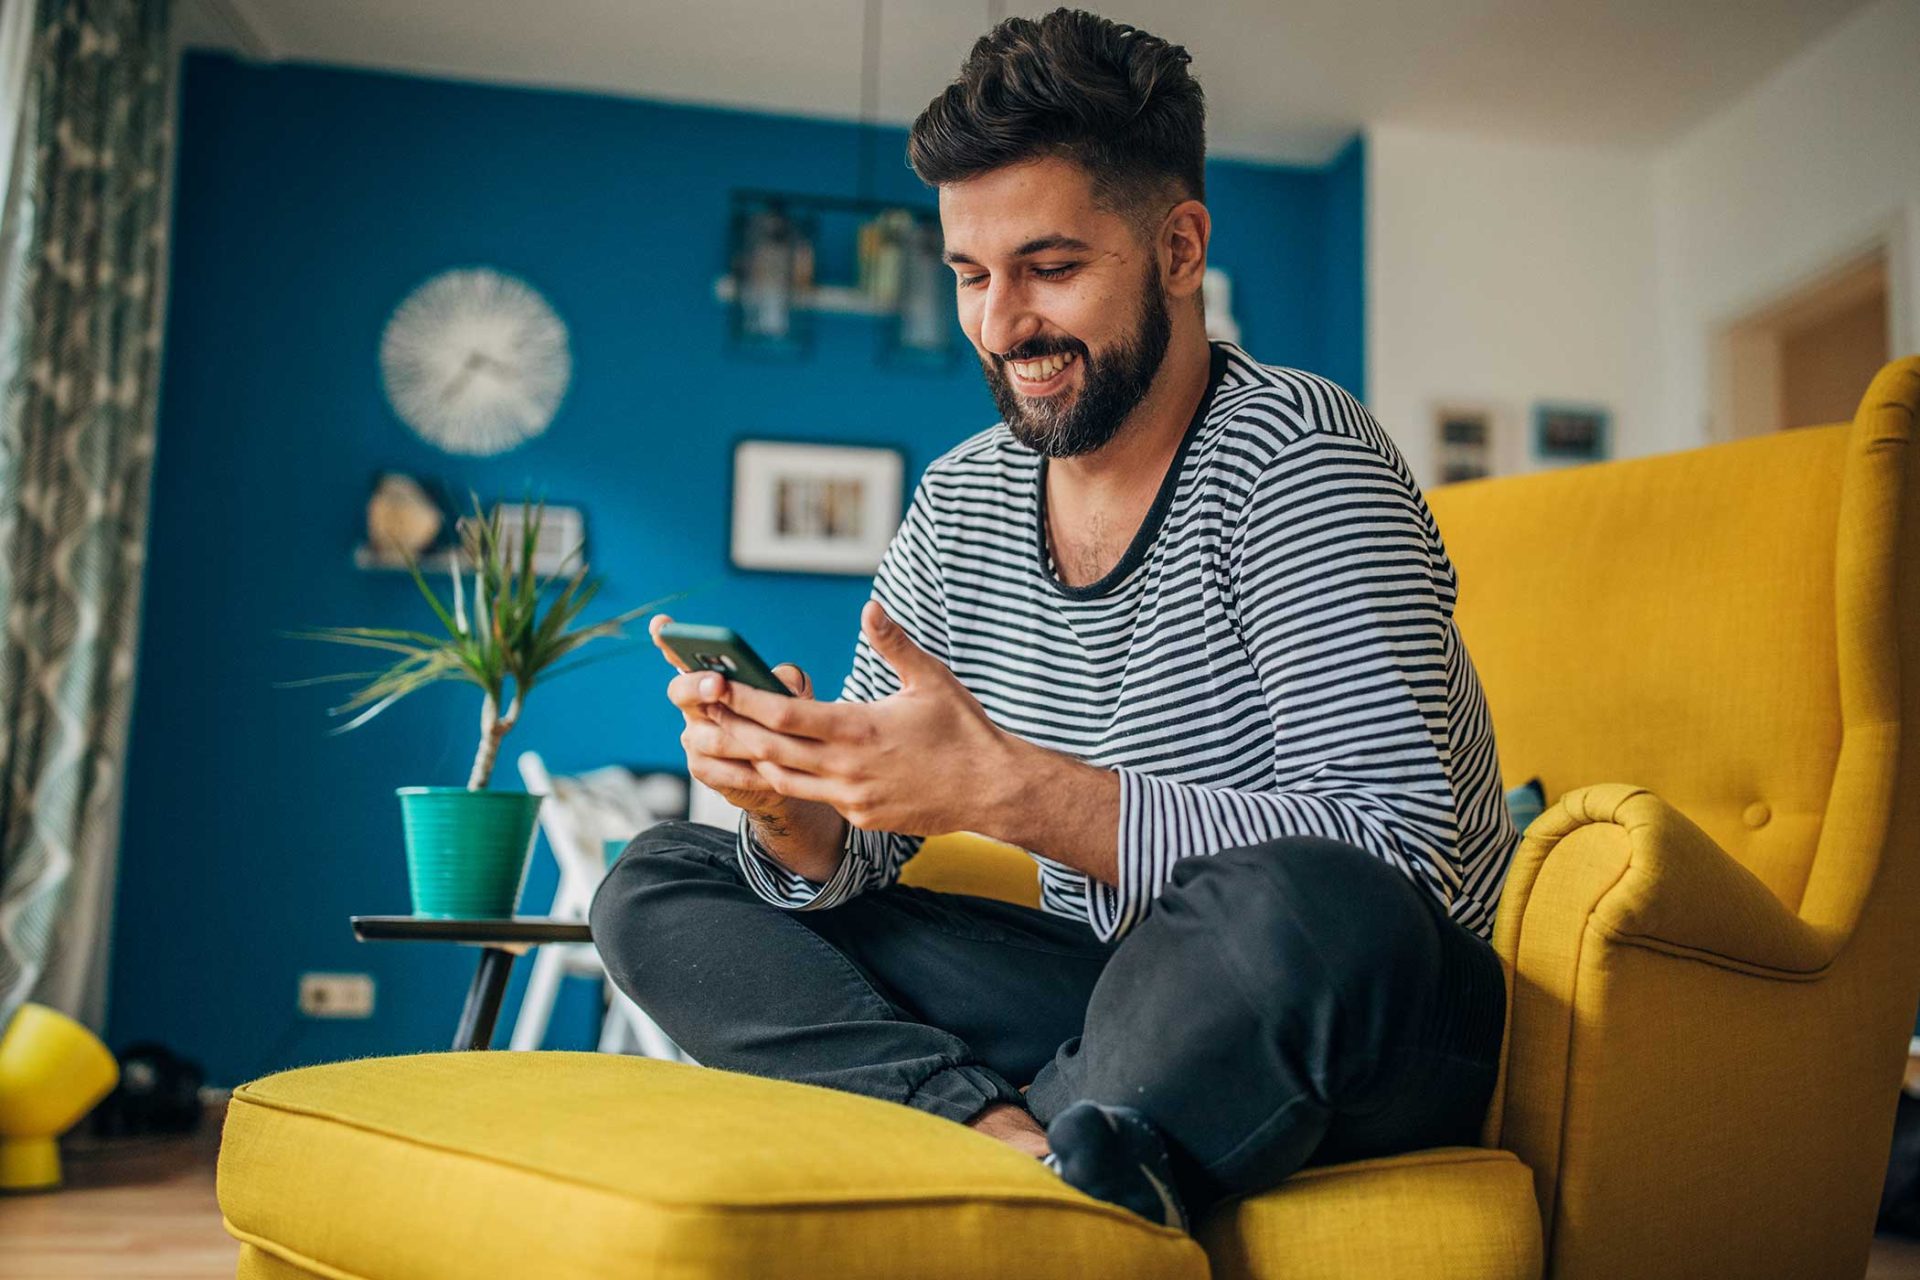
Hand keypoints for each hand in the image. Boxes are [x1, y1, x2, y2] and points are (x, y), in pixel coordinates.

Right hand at [651, 613, 812, 819]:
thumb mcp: (792, 695)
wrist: (788, 767)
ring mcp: (694, 737)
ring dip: (741, 737)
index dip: (667, 639)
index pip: (681, 655)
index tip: (661, 624)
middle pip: (680, 691)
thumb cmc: (785, 721)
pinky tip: (770, 771)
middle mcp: (693, 705)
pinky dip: (749, 771)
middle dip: (697, 686)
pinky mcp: (702, 768)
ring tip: (767, 739)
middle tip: (717, 683)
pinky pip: (721, 770)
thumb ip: (786, 682)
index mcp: (709, 678)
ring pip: (708, 736)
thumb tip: (780, 680)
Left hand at [705, 600, 1014, 835]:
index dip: (745, 700)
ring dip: (750, 759)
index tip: (716, 684)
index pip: (785, 715)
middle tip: (698, 713)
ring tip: (721, 739)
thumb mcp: (931, 680)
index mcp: (859, 728)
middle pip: (770, 750)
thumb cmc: (964, 730)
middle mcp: (847, 767)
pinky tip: (774, 764)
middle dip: (731, 729)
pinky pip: (814, 797)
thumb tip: (870, 609)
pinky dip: (790, 779)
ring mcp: (851, 797)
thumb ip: (895, 645)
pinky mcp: (860, 817)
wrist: (993, 790)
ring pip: (783, 779)